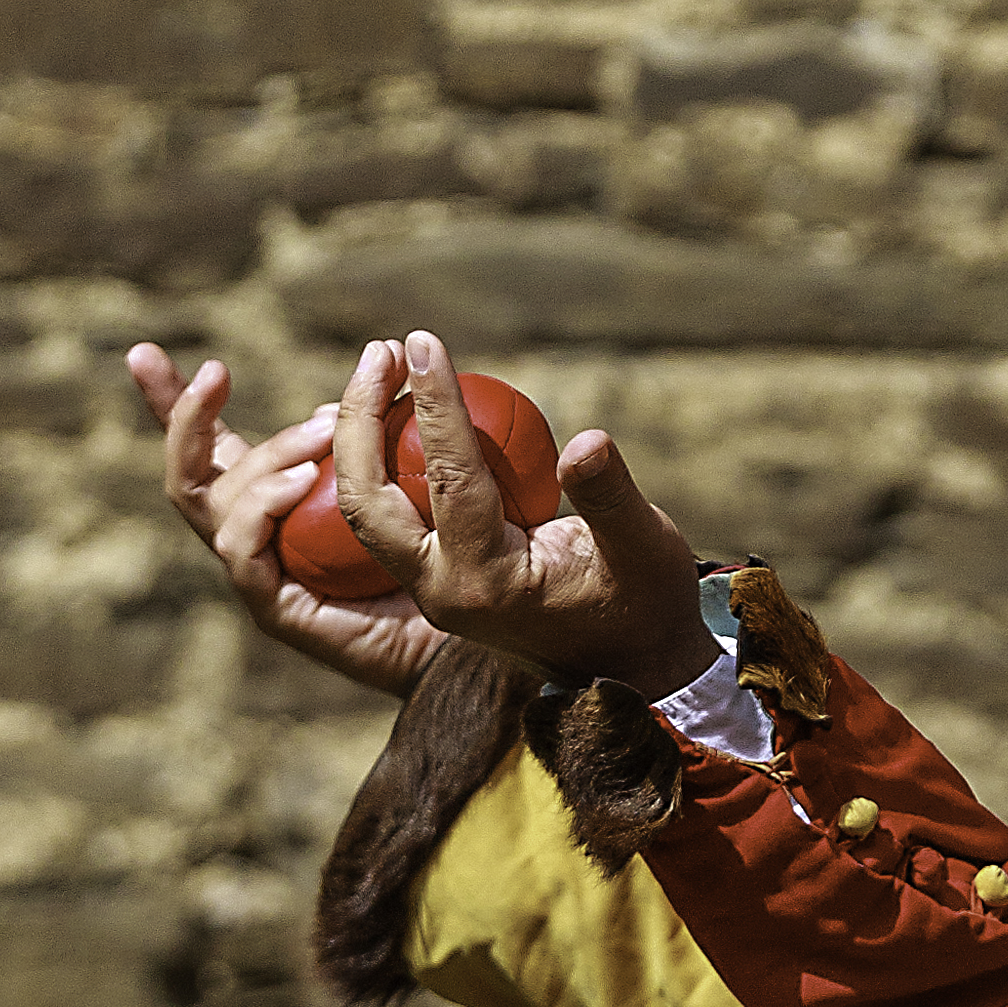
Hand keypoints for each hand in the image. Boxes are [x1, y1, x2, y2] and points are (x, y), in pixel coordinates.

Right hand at [128, 345, 439, 704]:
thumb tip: (383, 359)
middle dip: (186, 417)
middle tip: (218, 371)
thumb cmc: (438, 549)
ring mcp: (257, 574)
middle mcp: (251, 535)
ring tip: (326, 429)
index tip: (142, 353)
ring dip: (266, 456)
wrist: (461, 635)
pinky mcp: (275, 609)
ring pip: (217, 503)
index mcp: (268, 499)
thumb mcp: (402, 470)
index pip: (207, 448)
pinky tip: (304, 481)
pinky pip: (241, 552)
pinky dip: (263, 508)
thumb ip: (381, 424)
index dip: (170, 405)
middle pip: (188, 474)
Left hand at [338, 329, 713, 692]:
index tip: (426, 341)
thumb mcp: (647, 547)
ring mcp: (430, 589)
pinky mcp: (434, 578)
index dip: (435, 404)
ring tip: (385, 363)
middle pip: (366, 500)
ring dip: (360, 436)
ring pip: (364, 508)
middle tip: (385, 347)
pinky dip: (382, 458)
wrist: (634, 666)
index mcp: (485, 583)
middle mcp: (441, 591)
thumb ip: (611, 496)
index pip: (448, 478)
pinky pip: (388, 512)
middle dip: (360, 418)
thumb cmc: (645, 602)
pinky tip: (397, 407)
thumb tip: (586, 439)